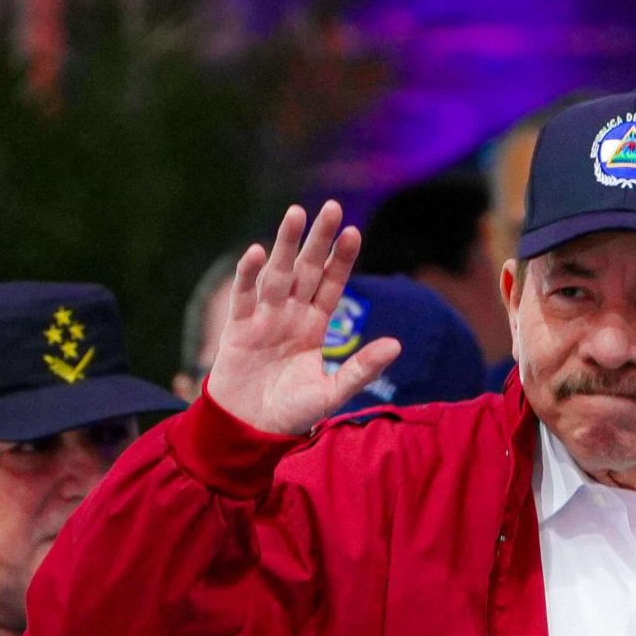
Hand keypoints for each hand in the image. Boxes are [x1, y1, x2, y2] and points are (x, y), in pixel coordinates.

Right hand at [202, 202, 402, 435]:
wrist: (249, 429)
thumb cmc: (291, 412)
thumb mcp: (332, 393)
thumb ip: (361, 370)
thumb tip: (396, 345)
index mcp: (315, 324)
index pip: (331, 283)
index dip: (341, 258)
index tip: (355, 232)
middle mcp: (290, 313)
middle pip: (307, 268)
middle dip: (318, 239)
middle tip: (332, 206)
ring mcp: (264, 317)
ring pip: (278, 273)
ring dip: (286, 243)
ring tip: (296, 213)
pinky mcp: (238, 328)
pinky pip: (244, 296)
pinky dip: (248, 274)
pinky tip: (256, 252)